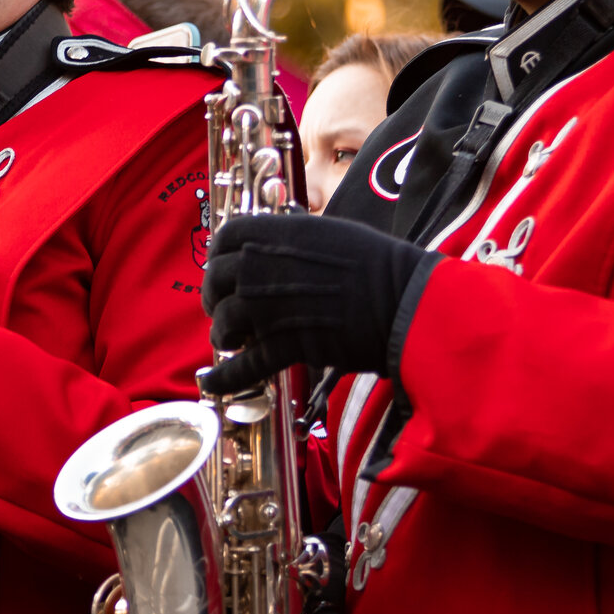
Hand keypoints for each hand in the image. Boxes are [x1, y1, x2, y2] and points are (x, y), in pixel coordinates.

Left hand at [202, 214, 429, 389]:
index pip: (224, 240)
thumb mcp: (328, 231)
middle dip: (216, 296)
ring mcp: (269, 307)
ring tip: (232, 340)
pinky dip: (223, 378)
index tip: (223, 270)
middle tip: (224, 307)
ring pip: (224, 322)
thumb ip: (293, 239)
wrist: (403, 300)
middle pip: (215, 281)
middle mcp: (262, 267)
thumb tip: (277, 242)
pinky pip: (243, 367)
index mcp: (275, 234)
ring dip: (224, 334)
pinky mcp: (284, 346)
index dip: (218, 257)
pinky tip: (211, 382)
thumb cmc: (377, 263)